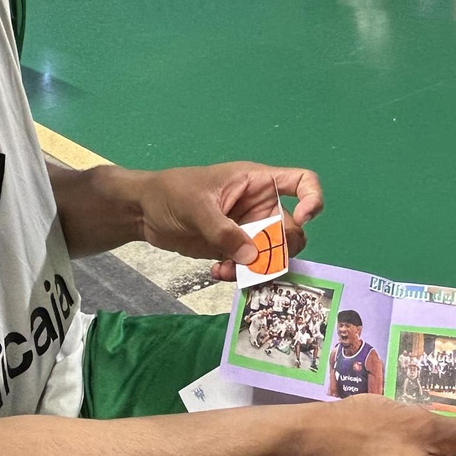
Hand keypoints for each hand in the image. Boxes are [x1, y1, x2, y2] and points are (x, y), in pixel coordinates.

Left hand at [132, 162, 323, 279]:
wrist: (143, 212)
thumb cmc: (171, 193)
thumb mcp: (197, 207)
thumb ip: (224, 231)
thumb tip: (253, 256)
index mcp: (257, 182)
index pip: (302, 181)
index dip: (312, 199)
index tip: (302, 219)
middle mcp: (260, 206)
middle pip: (292, 229)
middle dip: (279, 249)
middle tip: (257, 260)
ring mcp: (248, 229)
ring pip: (272, 253)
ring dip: (258, 267)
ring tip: (228, 270)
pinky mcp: (234, 248)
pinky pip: (250, 265)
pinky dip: (239, 273)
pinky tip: (217, 272)